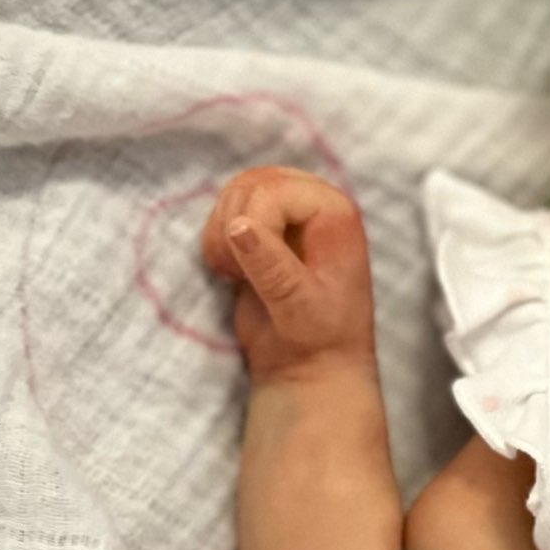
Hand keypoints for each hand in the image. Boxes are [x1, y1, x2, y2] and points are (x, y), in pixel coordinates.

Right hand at [202, 165, 377, 380]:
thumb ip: (271, 266)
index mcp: (333, 211)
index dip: (252, 224)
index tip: (251, 270)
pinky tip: (232, 273)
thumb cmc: (321, 339)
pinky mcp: (262, 231)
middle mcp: (311, 204)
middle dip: (231, 225)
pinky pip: (223, 214)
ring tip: (236, 274)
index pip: (272, 190)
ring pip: (231, 195)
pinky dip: (216, 240)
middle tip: (238, 272)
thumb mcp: (299, 306)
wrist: (311, 366)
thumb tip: (237, 226)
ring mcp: (285, 215)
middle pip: (248, 183)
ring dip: (220, 234)